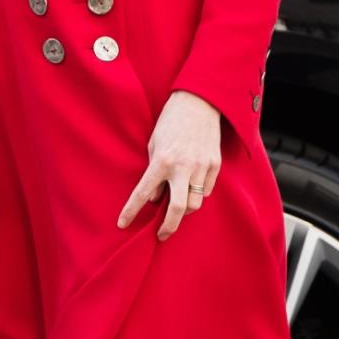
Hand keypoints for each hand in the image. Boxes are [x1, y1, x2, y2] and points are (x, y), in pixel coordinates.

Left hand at [117, 90, 221, 240]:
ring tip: (176, 204)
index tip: (122, 224)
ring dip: (184, 209)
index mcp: (162, 160)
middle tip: (161, 235)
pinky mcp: (215, 165)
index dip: (131, 211)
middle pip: (178, 209)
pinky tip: (191, 186)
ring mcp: (202, 167)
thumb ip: (154, 173)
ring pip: (194, 203)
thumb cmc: (171, 122)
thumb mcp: (154, 144)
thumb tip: (155, 199)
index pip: (143, 193)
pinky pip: (206, 190)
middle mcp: (183, 167)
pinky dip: (197, 193)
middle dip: (168, 226)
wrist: (199, 102)